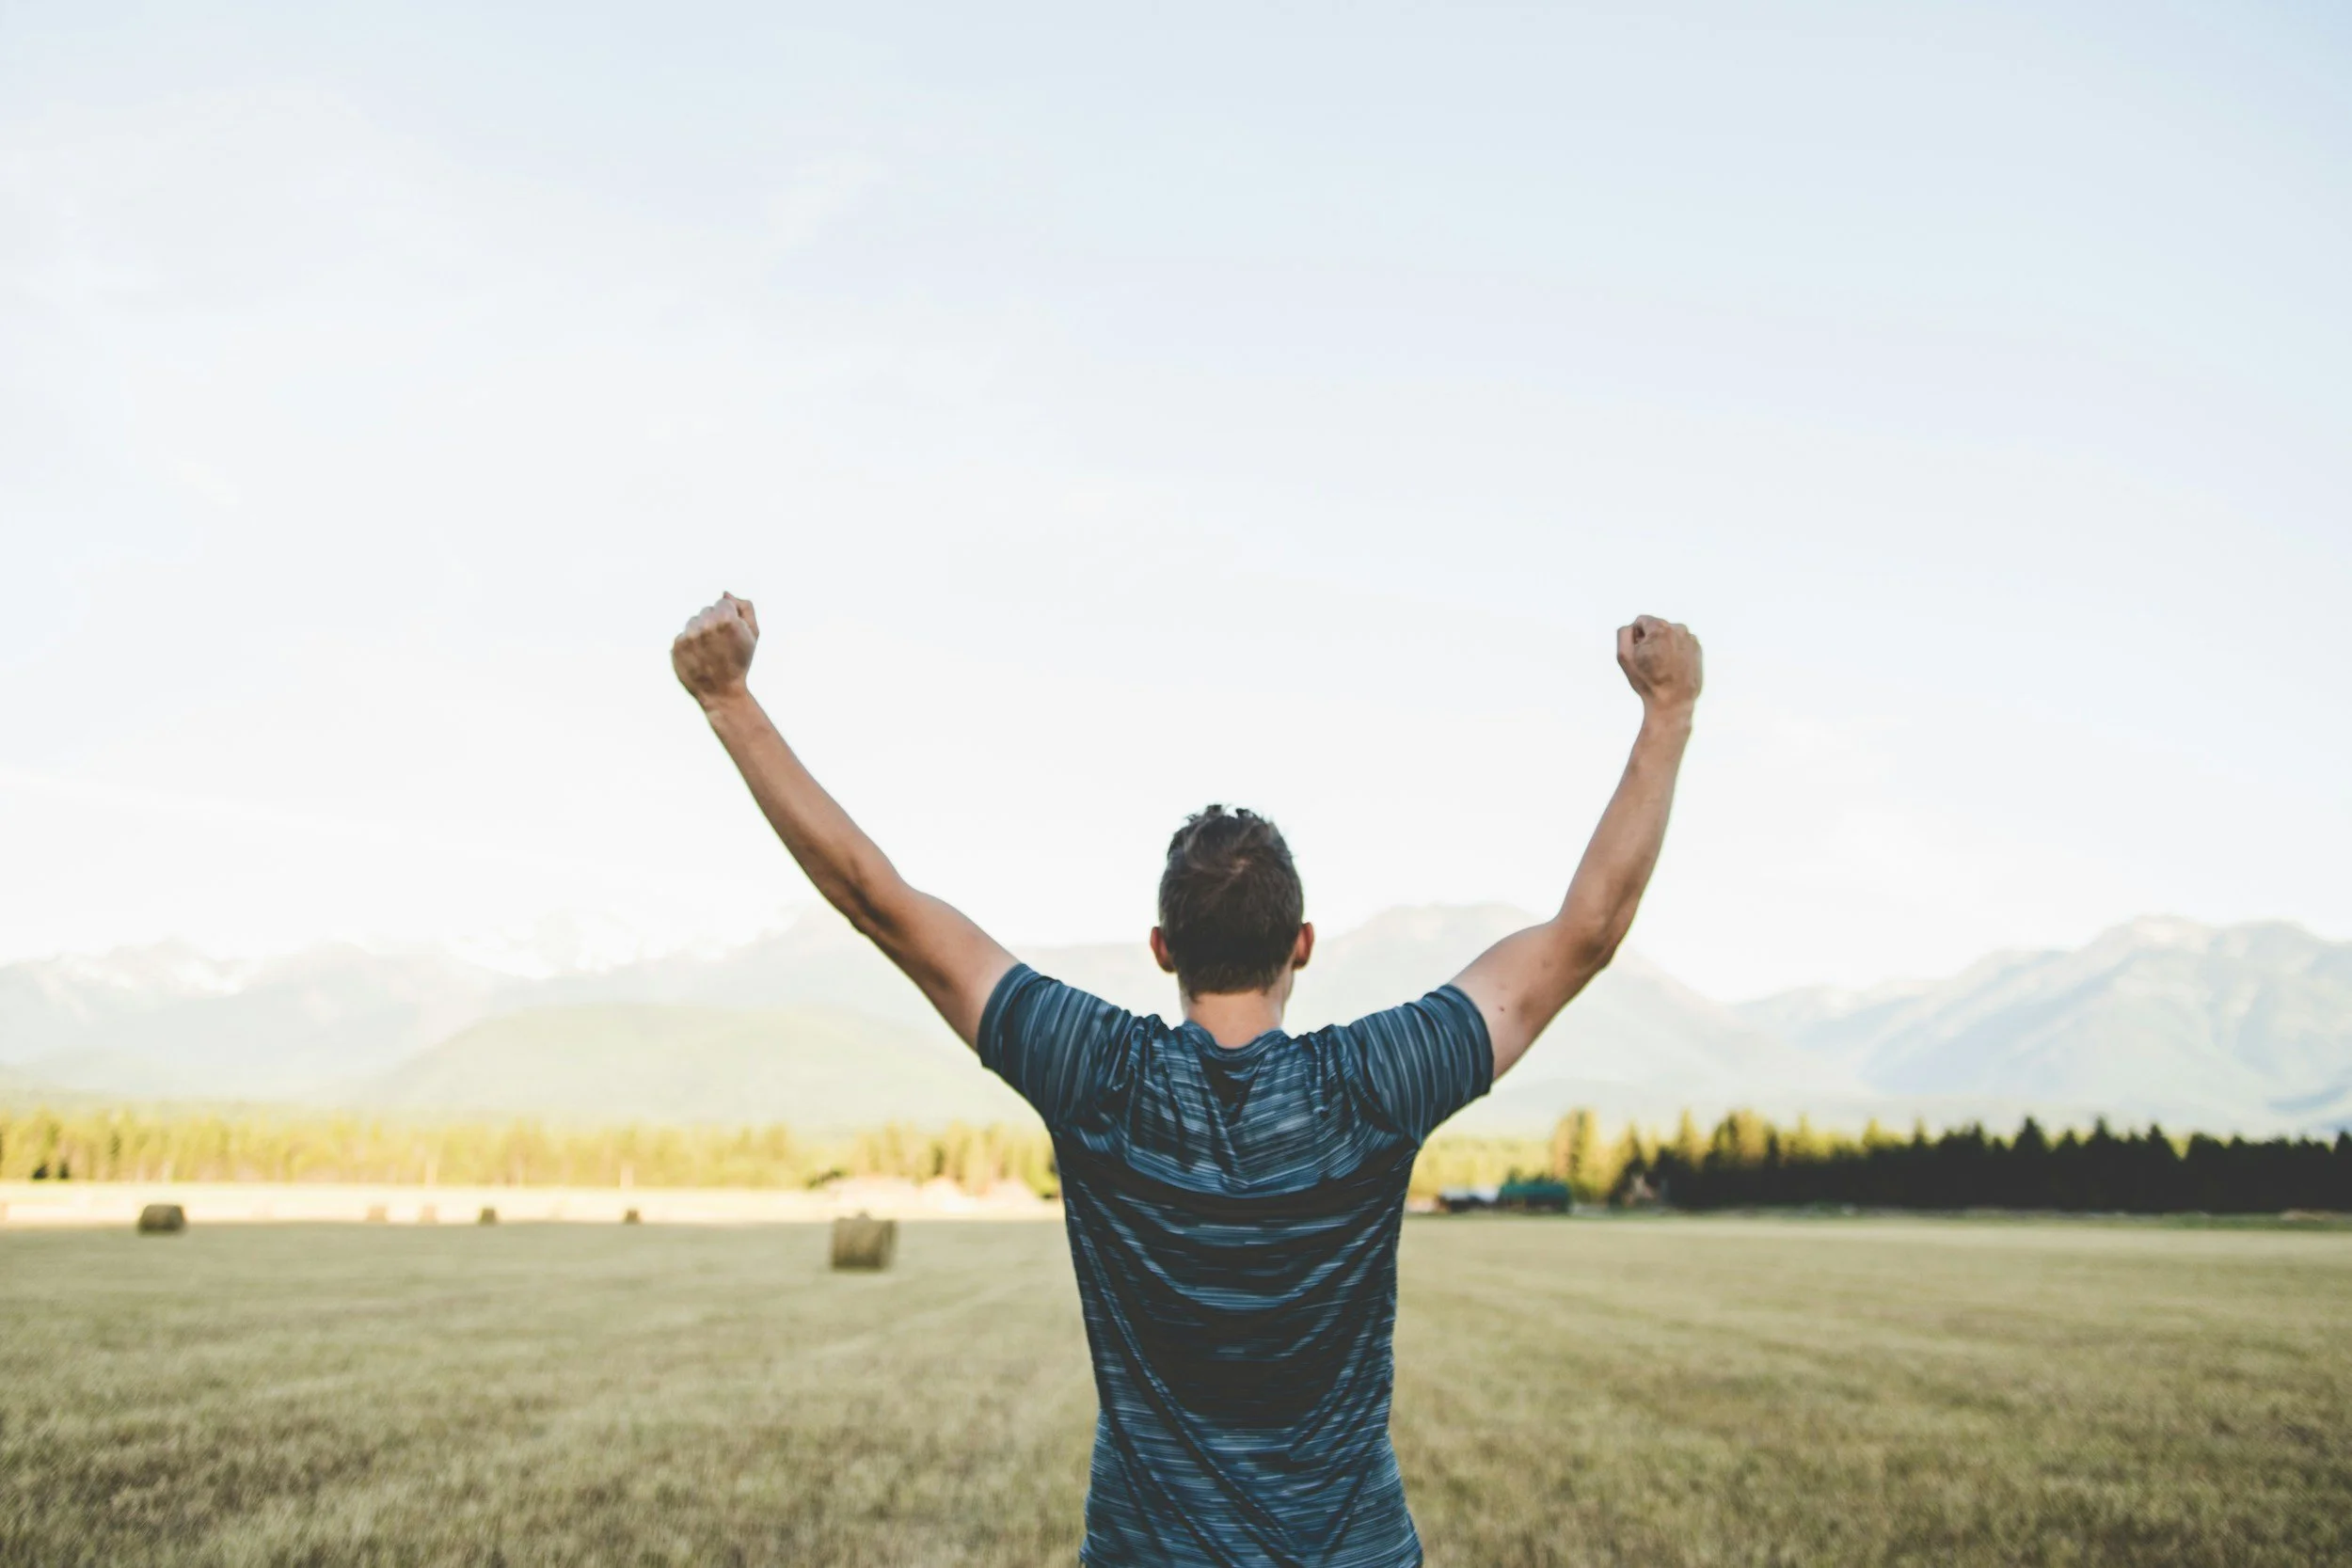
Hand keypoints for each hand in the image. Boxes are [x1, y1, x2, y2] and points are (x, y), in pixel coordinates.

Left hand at [672, 593, 758, 707]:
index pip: (723, 603)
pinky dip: (690, 644)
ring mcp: (690, 636)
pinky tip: (698, 657)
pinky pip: (683, 635)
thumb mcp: (753, 635)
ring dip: (700, 632)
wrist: (721, 692)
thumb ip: (745, 608)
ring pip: (693, 621)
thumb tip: (725, 593)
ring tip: (709, 651)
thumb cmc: (739, 662)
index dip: (730, 617)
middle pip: (707, 611)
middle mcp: (706, 625)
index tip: (732, 634)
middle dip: (714, 623)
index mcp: (727, 620)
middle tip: (721, 645)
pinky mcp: (676, 646)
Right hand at [1617, 615, 1701, 715]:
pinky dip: (1675, 651)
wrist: (1672, 702)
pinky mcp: (1697, 649)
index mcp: (1660, 629)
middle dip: (1651, 640)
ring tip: (1662, 666)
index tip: (1640, 653)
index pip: (1642, 621)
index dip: (1636, 637)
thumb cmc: (1648, 682)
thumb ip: (1624, 633)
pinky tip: (1672, 667)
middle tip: (1650, 662)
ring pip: (1669, 634)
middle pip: (1657, 627)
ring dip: (1663, 645)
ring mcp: (1690, 639)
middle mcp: (1678, 629)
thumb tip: (1632, 627)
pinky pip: (1681, 643)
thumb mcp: (1624, 656)